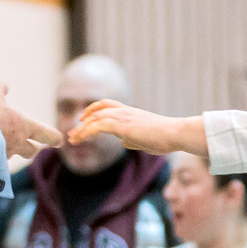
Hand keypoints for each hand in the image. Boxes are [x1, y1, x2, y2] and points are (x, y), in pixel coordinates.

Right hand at [0, 81, 63, 160]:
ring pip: (9, 157)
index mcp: (23, 126)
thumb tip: (4, 86)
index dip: (54, 137)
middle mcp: (16, 144)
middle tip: (33, 147)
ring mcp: (2, 157)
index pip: (46, 134)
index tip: (59, 140)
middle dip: (32, 148)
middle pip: (31, 152)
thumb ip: (0, 88)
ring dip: (6, 152)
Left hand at [68, 100, 206, 159]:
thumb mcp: (143, 137)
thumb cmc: (163, 138)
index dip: (92, 111)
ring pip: (96, 118)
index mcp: (129, 112)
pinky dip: (88, 131)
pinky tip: (82, 138)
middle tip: (72, 134)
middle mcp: (124, 111)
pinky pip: (100, 126)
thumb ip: (131, 137)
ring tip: (73, 139)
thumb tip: (123, 141)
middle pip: (97, 111)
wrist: (174, 133)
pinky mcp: (123, 126)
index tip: (82, 121)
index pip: (106, 105)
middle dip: (82, 123)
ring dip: (82, 129)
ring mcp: (123, 117)